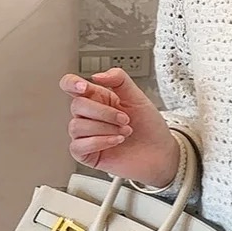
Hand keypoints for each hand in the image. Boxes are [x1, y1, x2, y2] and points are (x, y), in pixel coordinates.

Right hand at [59, 66, 178, 182]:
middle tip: (125, 119)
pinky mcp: (87, 154)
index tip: (84, 87)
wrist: (160, 152)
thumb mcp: (137, 97)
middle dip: (104, 112)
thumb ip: (119, 80)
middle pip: (77, 106)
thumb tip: (97, 76)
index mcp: (97, 98)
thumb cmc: (148, 126)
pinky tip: (116, 141)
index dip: (72, 84)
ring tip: (125, 132)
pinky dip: (99, 142)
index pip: (71, 86)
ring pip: (76, 126)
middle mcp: (89, 115)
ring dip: (105, 128)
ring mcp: (86, 135)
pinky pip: (78, 146)